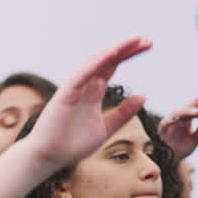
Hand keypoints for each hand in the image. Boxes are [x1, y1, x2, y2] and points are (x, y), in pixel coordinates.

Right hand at [23, 37, 150, 169]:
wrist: (48, 158)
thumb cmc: (72, 145)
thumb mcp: (105, 128)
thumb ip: (123, 113)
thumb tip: (143, 95)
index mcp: (92, 93)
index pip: (111, 67)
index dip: (128, 55)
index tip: (148, 45)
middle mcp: (83, 86)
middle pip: (106, 60)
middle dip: (126, 48)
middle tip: (148, 39)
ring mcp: (73, 89)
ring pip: (95, 63)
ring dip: (115, 50)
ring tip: (135, 41)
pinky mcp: (64, 95)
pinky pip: (81, 74)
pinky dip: (96, 63)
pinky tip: (113, 53)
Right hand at [157, 90, 197, 159]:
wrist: (167, 160)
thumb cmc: (180, 149)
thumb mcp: (193, 143)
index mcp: (186, 120)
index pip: (194, 108)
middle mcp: (178, 119)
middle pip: (188, 110)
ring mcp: (170, 123)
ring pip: (178, 113)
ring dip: (187, 112)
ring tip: (197, 112)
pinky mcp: (162, 129)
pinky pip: (166, 123)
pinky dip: (170, 120)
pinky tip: (177, 119)